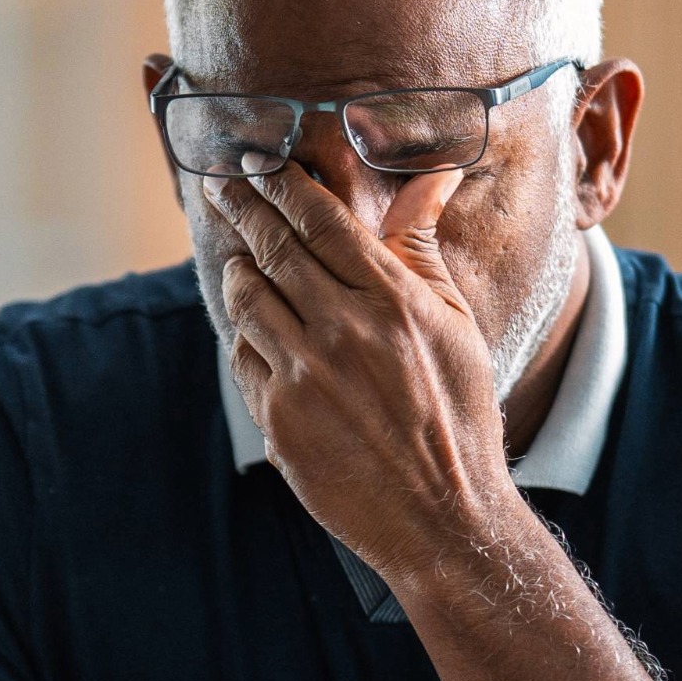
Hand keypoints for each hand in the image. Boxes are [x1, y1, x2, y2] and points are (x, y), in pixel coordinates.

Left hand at [202, 166, 525, 579]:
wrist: (442, 515)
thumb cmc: (457, 415)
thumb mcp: (455, 324)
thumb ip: (423, 248)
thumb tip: (435, 175)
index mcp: (392, 300)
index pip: (320, 220)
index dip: (282, 185)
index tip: (259, 165)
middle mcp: (342, 332)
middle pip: (273, 249)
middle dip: (244, 209)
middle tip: (224, 187)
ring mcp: (304, 378)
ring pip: (247, 299)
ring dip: (240, 272)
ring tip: (241, 260)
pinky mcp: (278, 421)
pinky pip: (243, 359)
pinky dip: (247, 339)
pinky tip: (259, 334)